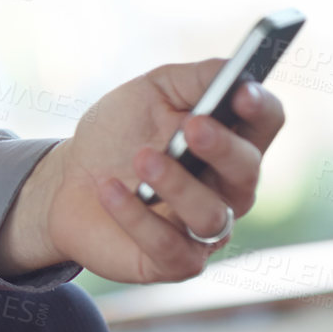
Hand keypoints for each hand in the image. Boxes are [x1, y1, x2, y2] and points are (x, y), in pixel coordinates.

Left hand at [0, 57, 284, 282]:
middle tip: (191, 126)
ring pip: (211, 214)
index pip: (266, 123)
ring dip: (176, 184)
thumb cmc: (118, 134)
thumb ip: (194, 80)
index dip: (260, 108)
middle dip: (222, 148)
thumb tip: (233, 70)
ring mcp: (205, 229)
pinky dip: (135, 216)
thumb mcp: (150, 93)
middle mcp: (228, 188)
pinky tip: (109, 189)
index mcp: (230, 141)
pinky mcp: (174, 261)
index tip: (240, 91)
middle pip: (247, 170)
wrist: (66, 181)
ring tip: (141, 159)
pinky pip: (167, 246)